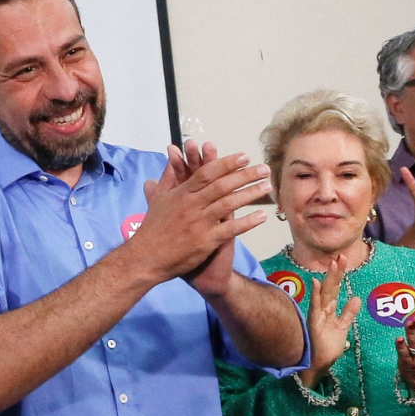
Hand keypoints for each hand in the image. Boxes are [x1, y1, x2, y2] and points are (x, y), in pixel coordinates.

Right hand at [138, 140, 269, 294]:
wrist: (146, 259)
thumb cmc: (152, 229)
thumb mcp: (158, 199)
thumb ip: (168, 176)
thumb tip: (171, 156)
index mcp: (182, 193)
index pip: (207, 172)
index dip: (227, 163)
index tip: (244, 156)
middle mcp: (192, 205)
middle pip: (223, 185)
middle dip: (246, 175)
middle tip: (264, 168)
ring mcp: (199, 223)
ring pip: (229, 204)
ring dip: (250, 194)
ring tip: (267, 187)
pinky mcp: (205, 241)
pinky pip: (230, 229)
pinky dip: (247, 222)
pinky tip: (261, 216)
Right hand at [298, 256, 360, 388]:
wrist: (318, 364)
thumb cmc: (328, 347)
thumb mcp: (343, 327)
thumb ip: (348, 313)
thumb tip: (356, 298)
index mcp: (330, 310)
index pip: (335, 288)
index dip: (340, 275)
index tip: (344, 260)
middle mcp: (323, 310)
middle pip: (331, 287)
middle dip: (337, 272)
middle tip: (342, 256)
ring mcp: (317, 315)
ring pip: (325, 293)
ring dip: (329, 278)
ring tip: (333, 263)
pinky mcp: (314, 323)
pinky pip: (315, 307)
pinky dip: (315, 294)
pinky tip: (316, 282)